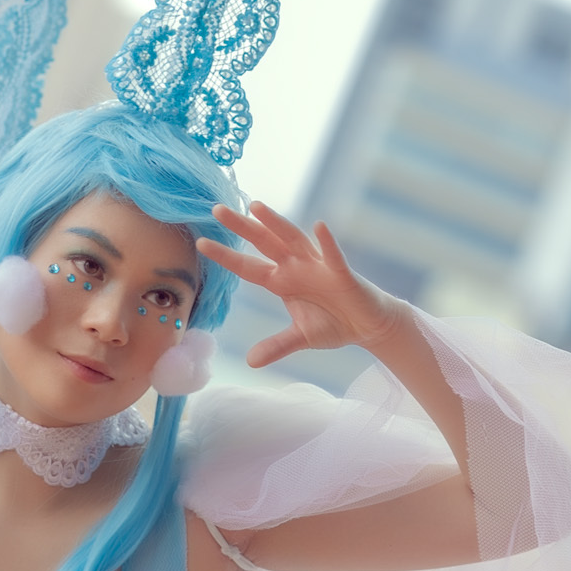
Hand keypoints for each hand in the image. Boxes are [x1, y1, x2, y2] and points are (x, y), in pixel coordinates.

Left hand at [197, 202, 405, 366]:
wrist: (369, 325)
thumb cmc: (334, 323)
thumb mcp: (301, 338)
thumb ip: (277, 346)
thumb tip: (251, 362)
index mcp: (282, 282)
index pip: (247, 267)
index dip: (226, 256)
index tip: (201, 243)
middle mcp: (296, 268)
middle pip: (264, 243)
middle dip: (242, 227)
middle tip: (217, 210)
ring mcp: (319, 267)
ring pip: (293, 240)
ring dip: (276, 224)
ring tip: (257, 208)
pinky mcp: (342, 275)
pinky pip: (333, 257)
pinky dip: (327, 243)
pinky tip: (320, 226)